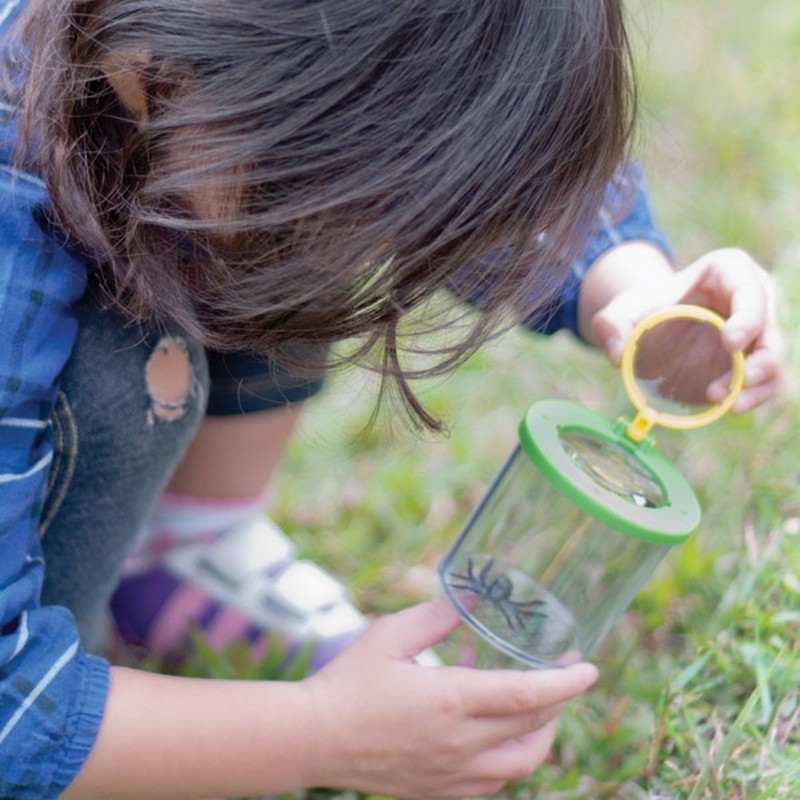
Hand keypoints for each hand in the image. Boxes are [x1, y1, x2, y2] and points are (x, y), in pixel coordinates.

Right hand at [301, 599, 597, 798]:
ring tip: (538, 707)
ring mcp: (451, 774)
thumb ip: (434, 615)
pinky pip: (494, 784)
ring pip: (521, 765)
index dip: (566, 682)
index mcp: (449, 701)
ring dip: (542, 736)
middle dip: (560, 703)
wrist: (314, 739)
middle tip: (563, 676)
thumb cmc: (348, 682)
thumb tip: (467, 597)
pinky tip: (499, 736)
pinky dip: (511, 759)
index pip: (527, 695)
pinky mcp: (439, 791)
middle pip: (534, 731)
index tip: (590, 667)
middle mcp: (458, 744)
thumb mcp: (390, 635)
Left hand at [590, 248, 783, 412]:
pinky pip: (767, 380)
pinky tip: (729, 408)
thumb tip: (617, 356)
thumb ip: (611, 326)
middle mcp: (755, 296)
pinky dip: (754, 396)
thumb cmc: (643, 307)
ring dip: (757, 386)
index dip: (748, 316)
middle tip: (733, 386)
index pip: (749, 288)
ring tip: (726, 404)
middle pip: (770, 327)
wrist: (654, 322)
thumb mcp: (619, 311)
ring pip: (774, 358)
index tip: (729, 342)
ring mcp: (761, 328)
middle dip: (760, 360)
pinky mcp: (756, 357)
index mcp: (729, 270)